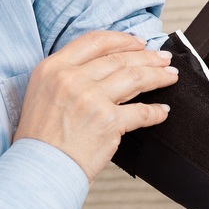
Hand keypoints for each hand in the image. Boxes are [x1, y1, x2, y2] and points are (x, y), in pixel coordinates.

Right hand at [15, 31, 177, 179]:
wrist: (38, 168)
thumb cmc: (39, 138)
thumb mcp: (41, 94)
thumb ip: (66, 77)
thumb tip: (101, 69)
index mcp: (53, 68)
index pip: (94, 41)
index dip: (122, 39)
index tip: (138, 42)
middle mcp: (71, 78)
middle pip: (119, 59)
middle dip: (147, 57)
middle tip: (163, 59)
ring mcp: (92, 98)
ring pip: (135, 78)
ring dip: (157, 76)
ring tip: (170, 76)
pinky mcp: (108, 121)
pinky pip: (141, 112)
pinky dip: (156, 112)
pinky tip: (163, 111)